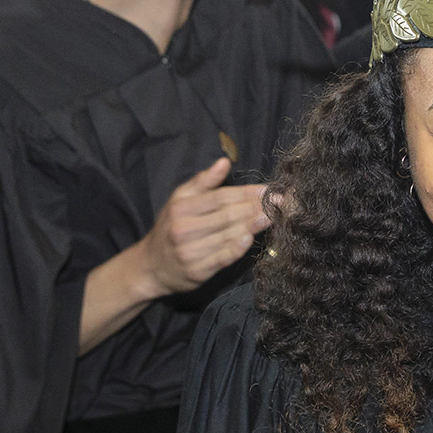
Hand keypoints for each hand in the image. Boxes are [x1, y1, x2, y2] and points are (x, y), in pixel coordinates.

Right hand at [136, 159, 269, 295]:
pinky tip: (250, 239)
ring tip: (273, 217)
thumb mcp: (179, 199)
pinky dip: (236, 248)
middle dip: (256, 207)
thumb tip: (224, 162)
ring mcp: (190, 250)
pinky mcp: (197, 270)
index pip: (222, 196)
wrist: (151, 266)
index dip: (248, 193)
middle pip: (228, 214)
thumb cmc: (170, 228)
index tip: (270, 189)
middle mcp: (184, 228)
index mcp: (182, 207)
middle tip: (281, 203)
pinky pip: (221, 258)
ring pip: (227, 235)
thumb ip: (203, 182)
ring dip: (252, 225)